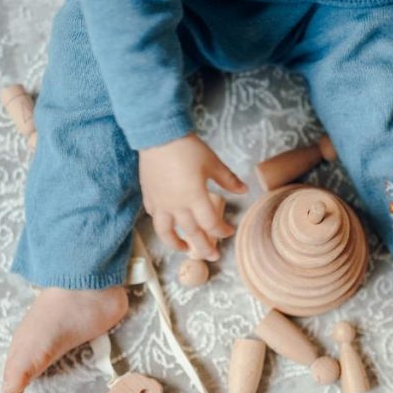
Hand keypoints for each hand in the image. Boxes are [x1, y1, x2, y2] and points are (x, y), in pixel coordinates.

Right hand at [139, 133, 247, 260]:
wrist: (158, 136)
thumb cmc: (187, 148)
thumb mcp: (213, 163)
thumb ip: (228, 180)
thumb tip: (244, 190)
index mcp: (195, 198)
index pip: (211, 224)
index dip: (222, 231)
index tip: (229, 231)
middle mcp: (177, 206)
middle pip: (192, 234)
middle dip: (204, 247)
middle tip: (213, 256)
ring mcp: (161, 204)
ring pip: (167, 233)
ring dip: (177, 245)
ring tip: (185, 251)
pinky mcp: (149, 197)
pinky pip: (155, 218)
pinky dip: (163, 225)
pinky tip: (168, 226)